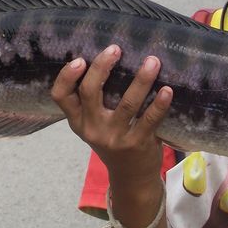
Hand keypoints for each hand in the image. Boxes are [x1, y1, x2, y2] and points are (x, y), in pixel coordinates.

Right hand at [51, 44, 172, 184]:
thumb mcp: (95, 125)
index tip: (79, 59)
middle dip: (102, 67)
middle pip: (90, 92)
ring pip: (126, 103)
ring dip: (141, 80)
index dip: (66, 76)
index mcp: (78, 121)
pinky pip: (149, 120)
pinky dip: (159, 104)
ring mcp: (115, 137)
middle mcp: (92, 128)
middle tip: (116, 48)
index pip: (60, 96)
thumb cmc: (114, 141)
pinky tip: (167, 90)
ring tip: (152, 61)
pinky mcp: (137, 144)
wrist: (131, 179)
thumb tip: (110, 57)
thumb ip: (95, 101)